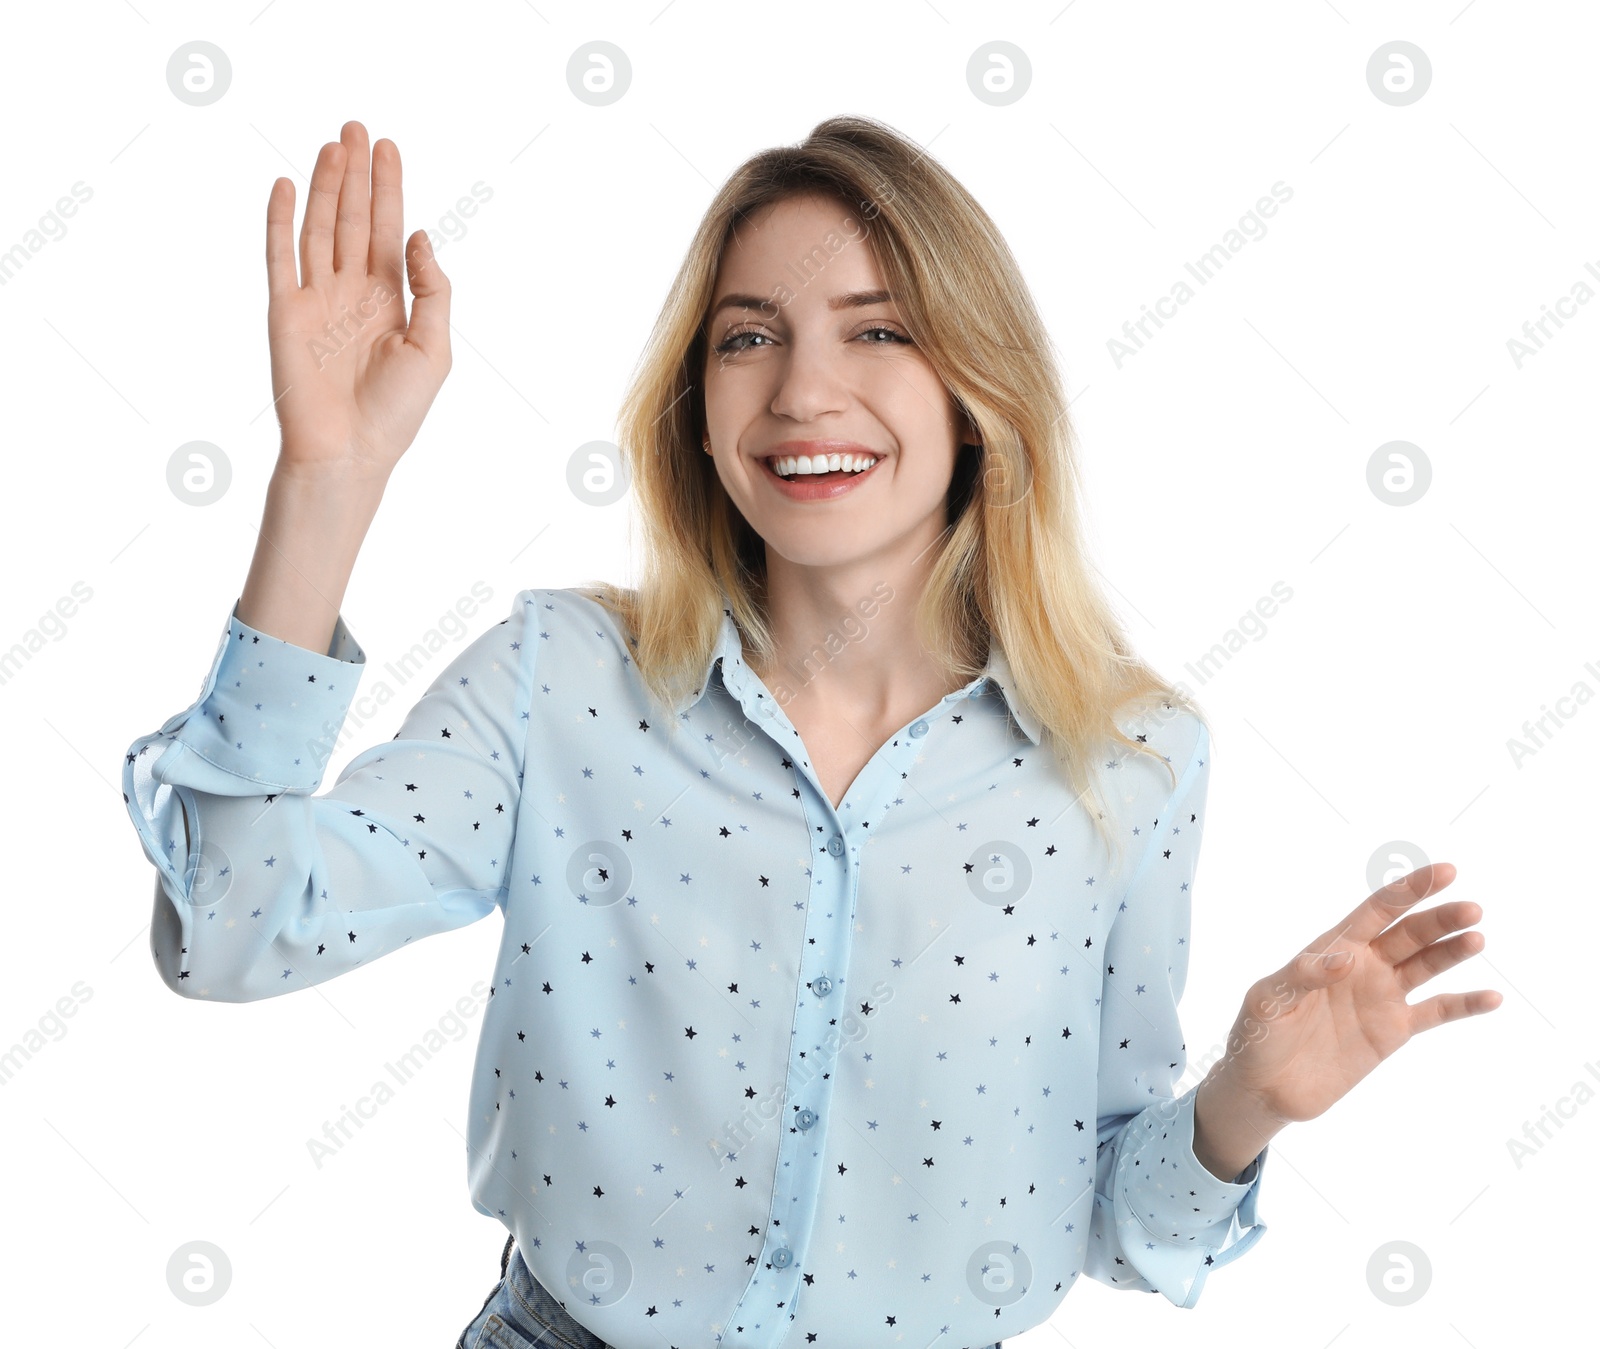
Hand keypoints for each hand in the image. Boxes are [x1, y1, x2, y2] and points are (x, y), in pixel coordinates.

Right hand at [264, 120, 451, 484]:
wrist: (349, 452)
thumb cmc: (396, 412)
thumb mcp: (434, 350)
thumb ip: (432, 290)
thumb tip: (418, 235)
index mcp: (390, 301)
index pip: (387, 231)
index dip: (388, 189)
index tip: (388, 148)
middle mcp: (351, 293)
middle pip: (352, 219)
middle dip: (357, 174)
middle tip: (357, 127)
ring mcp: (316, 299)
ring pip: (318, 227)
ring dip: (324, 185)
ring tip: (333, 144)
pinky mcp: (284, 311)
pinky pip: (279, 256)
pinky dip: (279, 219)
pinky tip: (284, 183)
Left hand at [1206, 863, 1501, 1126]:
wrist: (1265, 1088)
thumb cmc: (1257, 1036)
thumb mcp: (1268, 1000)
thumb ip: (1303, 976)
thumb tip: (1346, 959)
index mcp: (1332, 949)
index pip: (1377, 911)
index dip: (1409, 890)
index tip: (1444, 872)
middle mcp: (1363, 966)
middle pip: (1409, 934)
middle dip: (1439, 919)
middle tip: (1471, 908)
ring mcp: (1381, 998)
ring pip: (1426, 966)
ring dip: (1453, 952)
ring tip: (1478, 937)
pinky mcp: (1392, 1032)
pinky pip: (1436, 1013)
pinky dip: (1464, 1005)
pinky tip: (1492, 998)